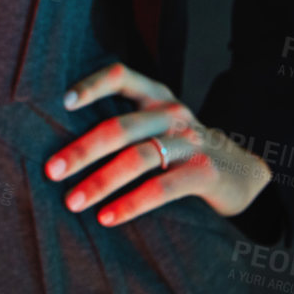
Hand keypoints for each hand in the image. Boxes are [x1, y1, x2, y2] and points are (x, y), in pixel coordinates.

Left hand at [44, 61, 272, 226]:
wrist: (241, 173)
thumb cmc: (181, 148)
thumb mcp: (157, 126)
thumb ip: (124, 124)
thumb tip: (63, 143)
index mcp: (155, 95)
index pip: (121, 76)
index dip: (92, 86)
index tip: (63, 103)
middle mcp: (172, 113)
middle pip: (120, 127)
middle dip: (82, 150)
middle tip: (51, 170)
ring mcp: (191, 142)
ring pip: (138, 159)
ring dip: (100, 182)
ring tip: (73, 202)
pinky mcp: (204, 173)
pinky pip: (162, 189)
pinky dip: (131, 204)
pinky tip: (107, 217)